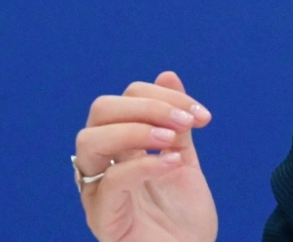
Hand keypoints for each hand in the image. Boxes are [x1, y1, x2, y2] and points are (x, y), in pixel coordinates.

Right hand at [75, 71, 217, 241]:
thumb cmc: (182, 218)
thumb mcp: (183, 159)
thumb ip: (175, 121)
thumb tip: (168, 73)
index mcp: (118, 147)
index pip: (125, 98)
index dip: (163, 95)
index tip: (202, 115)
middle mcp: (101, 165)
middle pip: (101, 110)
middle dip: (148, 106)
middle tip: (187, 122)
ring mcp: (97, 190)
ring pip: (90, 140)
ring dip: (137, 130)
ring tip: (173, 140)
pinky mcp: (103, 217)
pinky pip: (112, 180)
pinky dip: (144, 165)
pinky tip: (173, 164)